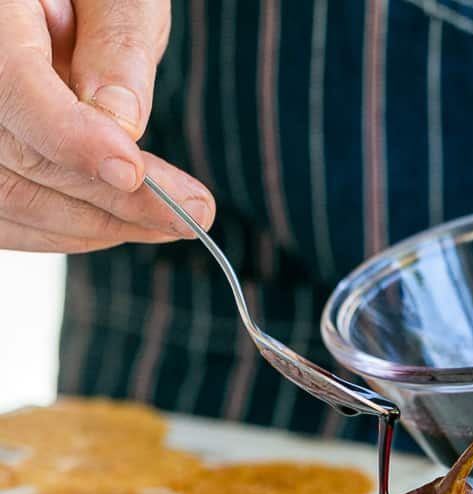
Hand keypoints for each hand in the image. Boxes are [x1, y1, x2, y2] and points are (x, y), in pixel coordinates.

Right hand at [0, 0, 214, 251]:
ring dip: (96, 225)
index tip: (133, 171)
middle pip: (21, 158)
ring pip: (10, 201)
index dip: (71, 138)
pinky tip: (120, 224)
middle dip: (112, 198)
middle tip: (192, 212)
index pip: (12, 84)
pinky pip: (6, 218)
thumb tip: (122, 123)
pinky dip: (65, 230)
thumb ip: (116, 44)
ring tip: (169, 222)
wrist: (54, 5)